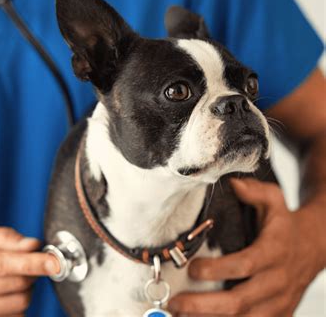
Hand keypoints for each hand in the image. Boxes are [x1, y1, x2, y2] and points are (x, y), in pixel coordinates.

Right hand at [0, 219, 58, 315]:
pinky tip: (5, 295)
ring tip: (14, 279)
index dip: (37, 263)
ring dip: (26, 291)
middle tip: (30, 264)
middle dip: (33, 274)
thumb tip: (32, 244)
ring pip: (17, 306)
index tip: (56, 262)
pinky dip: (16, 306)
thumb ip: (1, 236)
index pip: (7, 265)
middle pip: (17, 287)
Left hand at [168, 178, 324, 316]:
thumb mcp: (274, 199)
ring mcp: (279, 302)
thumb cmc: (286, 223)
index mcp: (273, 252)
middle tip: (175, 303)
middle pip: (240, 301)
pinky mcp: (279, 314)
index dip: (217, 270)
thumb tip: (233, 184)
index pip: (244, 265)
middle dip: (204, 305)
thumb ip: (254, 191)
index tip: (191, 268)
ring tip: (180, 316)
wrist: (317, 246)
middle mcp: (277, 281)